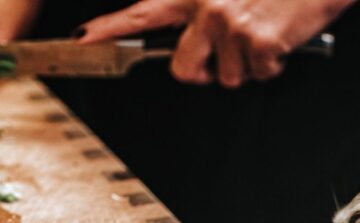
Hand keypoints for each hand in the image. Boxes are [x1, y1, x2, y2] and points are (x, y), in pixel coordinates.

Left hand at [77, 0, 353, 87]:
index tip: (80, 40)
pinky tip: (279, 38)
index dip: (108, 29)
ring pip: (226, 78)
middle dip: (205, 72)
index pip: (142, 13)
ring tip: (264, 34)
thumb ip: (202, 14)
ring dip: (247, 66)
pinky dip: (273, 65)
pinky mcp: (258, 42)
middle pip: (183, 69)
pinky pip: (258, 75)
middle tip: (229, 52)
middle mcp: (206, 7)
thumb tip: (190, 50)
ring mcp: (230, 25)